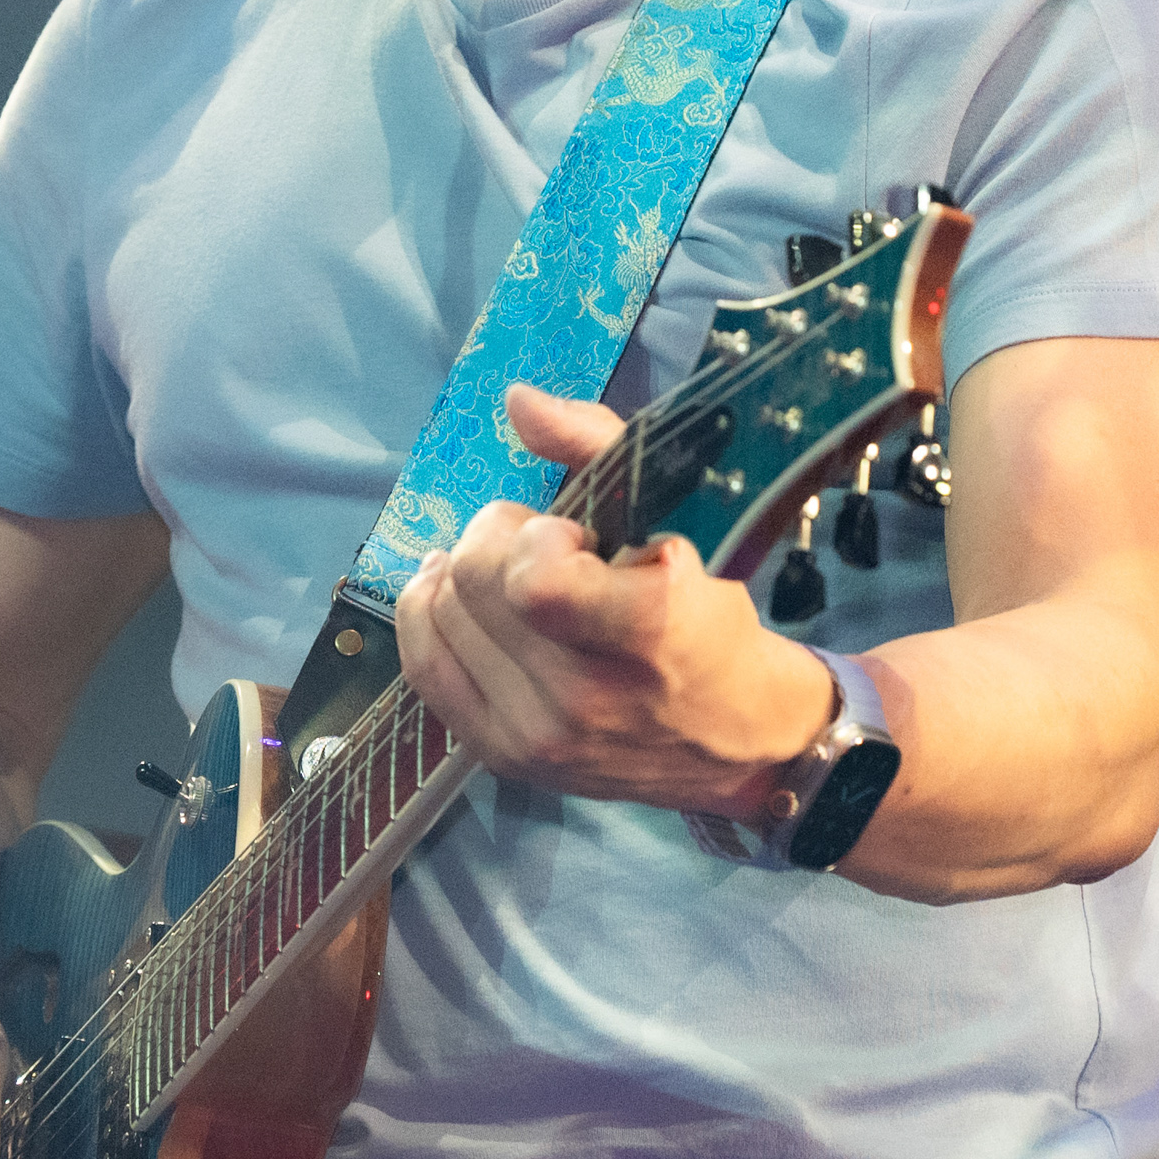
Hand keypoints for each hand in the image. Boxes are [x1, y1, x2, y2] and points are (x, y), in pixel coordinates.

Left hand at [396, 383, 832, 816]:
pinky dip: (430, 615)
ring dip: (467, 575)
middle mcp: (585, 698)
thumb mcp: (681, 519)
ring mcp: (537, 737)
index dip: (540, 537)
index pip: (533, 578)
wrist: (735, 739)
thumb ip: (598, 445)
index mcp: (647, 633)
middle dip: (500, 540)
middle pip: (472, 580)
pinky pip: (423, 666)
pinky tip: (458, 597)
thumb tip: (516, 401)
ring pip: (438, 613)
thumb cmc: (709, 618)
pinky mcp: (503, 758)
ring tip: (514, 578)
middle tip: (547, 548)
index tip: (577, 537)